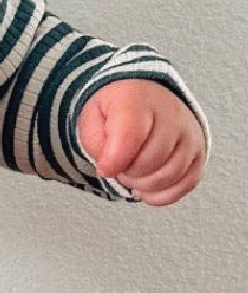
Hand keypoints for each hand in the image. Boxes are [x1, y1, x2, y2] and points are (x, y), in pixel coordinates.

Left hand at [77, 80, 205, 205]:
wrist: (145, 98)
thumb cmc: (116, 111)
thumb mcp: (93, 118)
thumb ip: (96, 143)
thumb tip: (110, 169)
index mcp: (137, 99)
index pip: (130, 136)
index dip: (114, 161)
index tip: (104, 168)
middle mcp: (171, 115)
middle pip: (150, 161)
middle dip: (127, 172)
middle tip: (119, 165)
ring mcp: (190, 135)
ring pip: (168, 177)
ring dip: (143, 184)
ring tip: (132, 171)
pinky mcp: (199, 155)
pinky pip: (185, 185)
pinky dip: (161, 194)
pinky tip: (146, 186)